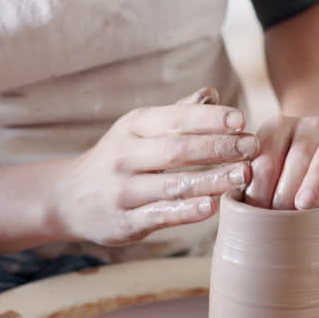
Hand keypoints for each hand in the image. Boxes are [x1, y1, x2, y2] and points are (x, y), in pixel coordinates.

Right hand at [51, 88, 256, 245]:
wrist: (66, 199)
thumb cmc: (116, 159)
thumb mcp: (137, 131)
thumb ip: (176, 115)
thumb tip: (212, 94)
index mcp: (132, 128)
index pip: (175, 119)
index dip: (209, 119)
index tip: (241, 120)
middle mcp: (125, 156)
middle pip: (177, 150)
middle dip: (218, 147)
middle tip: (252, 147)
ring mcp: (123, 191)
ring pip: (172, 184)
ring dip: (211, 179)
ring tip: (243, 175)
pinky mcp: (125, 222)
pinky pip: (160, 215)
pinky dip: (187, 211)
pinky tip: (212, 206)